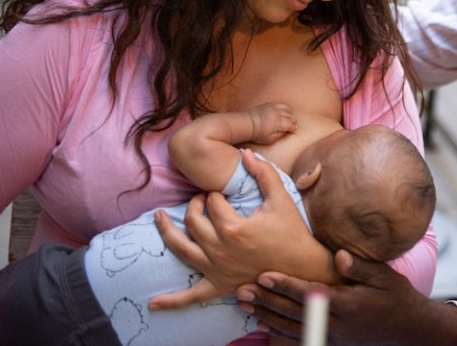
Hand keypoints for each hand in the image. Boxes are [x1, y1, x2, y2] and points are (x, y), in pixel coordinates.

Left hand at [153, 152, 331, 307]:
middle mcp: (220, 249)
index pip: (213, 202)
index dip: (215, 192)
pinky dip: (172, 301)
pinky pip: (192, 296)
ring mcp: (217, 269)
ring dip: (167, 232)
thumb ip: (264, 173)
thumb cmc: (292, 232)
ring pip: (181, 248)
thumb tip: (245, 153)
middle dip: (195, 204)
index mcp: (233, 228)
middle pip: (193, 220)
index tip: (221, 192)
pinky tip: (153, 303)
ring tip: (159, 217)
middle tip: (202, 199)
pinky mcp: (219, 286)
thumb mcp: (281, 199)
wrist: (303, 267)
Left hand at [237, 250, 456, 345]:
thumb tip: (339, 256)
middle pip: (293, 312)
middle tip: (242, 290)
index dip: (284, 284)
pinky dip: (279, 332)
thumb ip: (361, 266)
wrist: (408, 328)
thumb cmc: (396, 296)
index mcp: (346, 304)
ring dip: (266, 316)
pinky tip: (265, 323)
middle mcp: (335, 324)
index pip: (308, 293)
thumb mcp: (384, 276)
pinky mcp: (331, 343)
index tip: (264, 275)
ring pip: (292, 327)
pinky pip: (300, 338)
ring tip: (246, 305)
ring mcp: (332, 336)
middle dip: (266, 301)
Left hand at [249, 102, 296, 143]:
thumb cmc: (257, 133)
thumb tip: (286, 131)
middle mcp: (277, 113)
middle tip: (293, 125)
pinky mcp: (269, 104)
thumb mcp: (270, 139)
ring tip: (290, 118)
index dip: (293, 128)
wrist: (247, 124)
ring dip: (290, 113)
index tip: (293, 131)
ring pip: (287, 108)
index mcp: (278, 122)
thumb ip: (280, 135)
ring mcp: (273, 107)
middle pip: (290, 115)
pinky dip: (285, 108)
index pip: (290, 124)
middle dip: (294, 121)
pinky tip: (284, 112)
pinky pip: (280, 104)